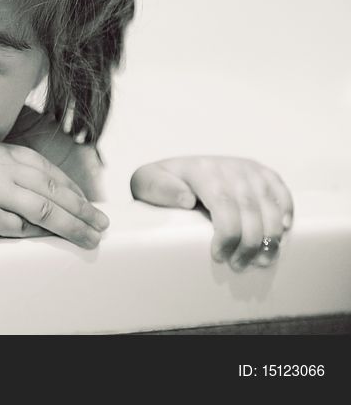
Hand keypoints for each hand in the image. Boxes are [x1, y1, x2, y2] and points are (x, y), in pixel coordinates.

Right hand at [0, 140, 109, 248]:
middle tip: (101, 222)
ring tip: (91, 237)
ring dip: (74, 226)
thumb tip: (34, 191)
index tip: (86, 202)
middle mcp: (2, 169)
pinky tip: (56, 241)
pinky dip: (39, 236)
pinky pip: (21, 230)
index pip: (46, 171)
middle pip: (55, 190)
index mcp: (1, 153)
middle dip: (83, 208)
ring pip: (47, 211)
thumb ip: (3, 170)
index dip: (71, 188)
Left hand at [130, 157, 292, 270]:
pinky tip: (283, 232)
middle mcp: (229, 167)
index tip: (219, 257)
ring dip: (270, 237)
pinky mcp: (262, 173)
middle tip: (239, 266)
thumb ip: (158, 188)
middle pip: (250, 210)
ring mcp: (248, 169)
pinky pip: (282, 192)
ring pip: (270, 205)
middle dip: (248, 243)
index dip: (227, 235)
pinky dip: (287, 212)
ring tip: (261, 261)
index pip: (223, 205)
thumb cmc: (161, 185)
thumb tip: (187, 199)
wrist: (175, 169)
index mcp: (201, 170)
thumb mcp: (147, 183)